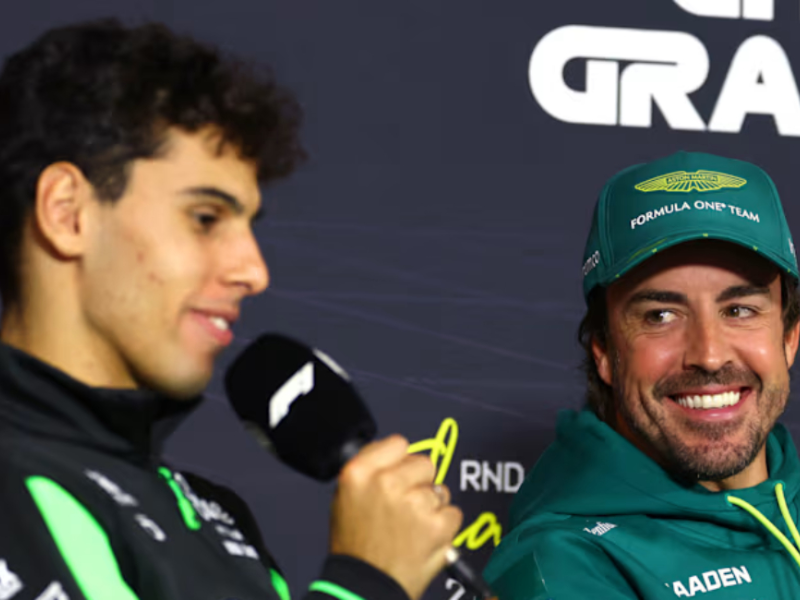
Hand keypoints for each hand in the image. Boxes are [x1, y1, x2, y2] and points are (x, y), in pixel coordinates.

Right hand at [329, 435, 462, 599]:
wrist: (364, 587)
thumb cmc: (355, 548)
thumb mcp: (345, 498)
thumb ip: (370, 470)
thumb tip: (394, 455)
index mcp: (359, 473)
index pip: (398, 444)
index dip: (401, 460)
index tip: (400, 473)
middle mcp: (387, 483)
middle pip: (425, 463)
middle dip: (420, 482)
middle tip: (405, 506)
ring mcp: (414, 503)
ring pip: (440, 490)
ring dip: (432, 506)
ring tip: (411, 528)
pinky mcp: (437, 525)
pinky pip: (452, 513)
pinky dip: (443, 527)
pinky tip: (424, 539)